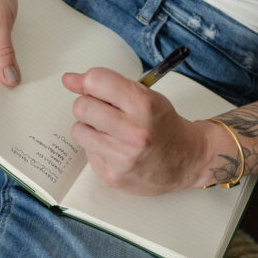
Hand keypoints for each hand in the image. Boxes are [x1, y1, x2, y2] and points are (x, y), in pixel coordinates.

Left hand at [62, 67, 210, 194]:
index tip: (91, 87)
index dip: (89, 82)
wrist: (187, 162)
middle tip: (103, 112)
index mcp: (143, 105)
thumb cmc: (165, 126)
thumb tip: (69, 80)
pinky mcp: (112, 176)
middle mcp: (133, 132)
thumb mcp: (146, 97)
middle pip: (82, 107)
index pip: (96, 81)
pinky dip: (97, 148)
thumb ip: (109, 85)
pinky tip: (116, 150)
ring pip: (78, 130)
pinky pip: (87, 153)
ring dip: (89, 128)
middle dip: (88, 105)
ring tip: (109, 132)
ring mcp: (122, 157)